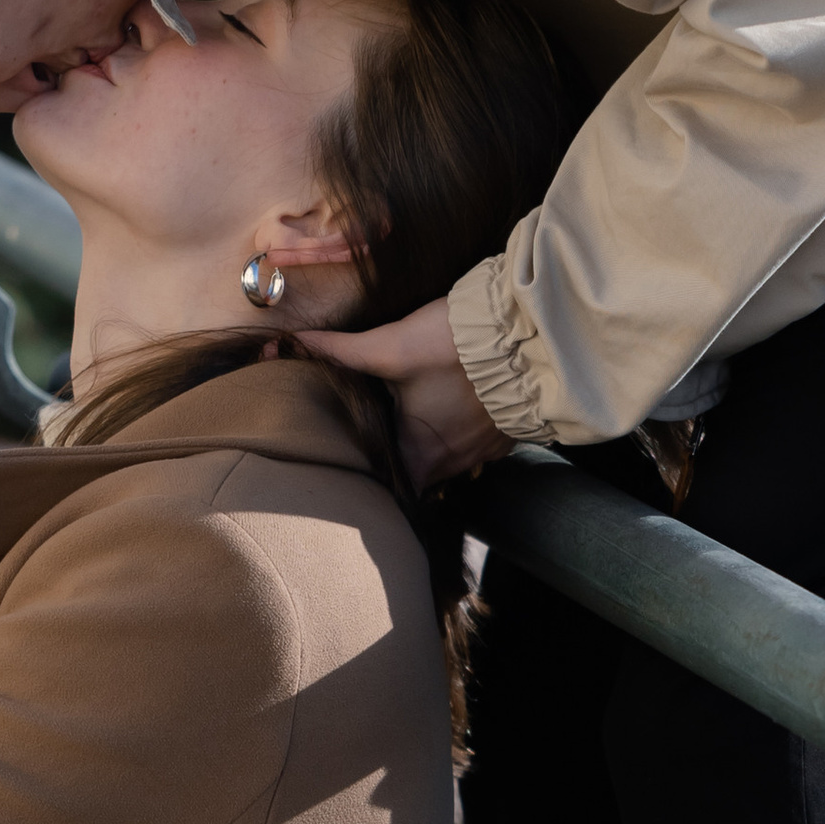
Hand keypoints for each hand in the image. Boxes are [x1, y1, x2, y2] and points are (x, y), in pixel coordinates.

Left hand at [302, 298, 510, 486]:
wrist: (528, 334)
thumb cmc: (456, 347)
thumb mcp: (391, 346)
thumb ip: (342, 351)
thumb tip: (296, 342)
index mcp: (420, 454)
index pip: (388, 488)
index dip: (369, 482)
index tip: (352, 471)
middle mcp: (453, 463)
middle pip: (418, 474)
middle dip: (399, 460)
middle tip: (374, 441)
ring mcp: (484, 450)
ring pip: (448, 458)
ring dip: (431, 445)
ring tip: (412, 422)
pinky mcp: (506, 432)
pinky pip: (476, 442)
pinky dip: (461, 431)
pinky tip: (453, 409)